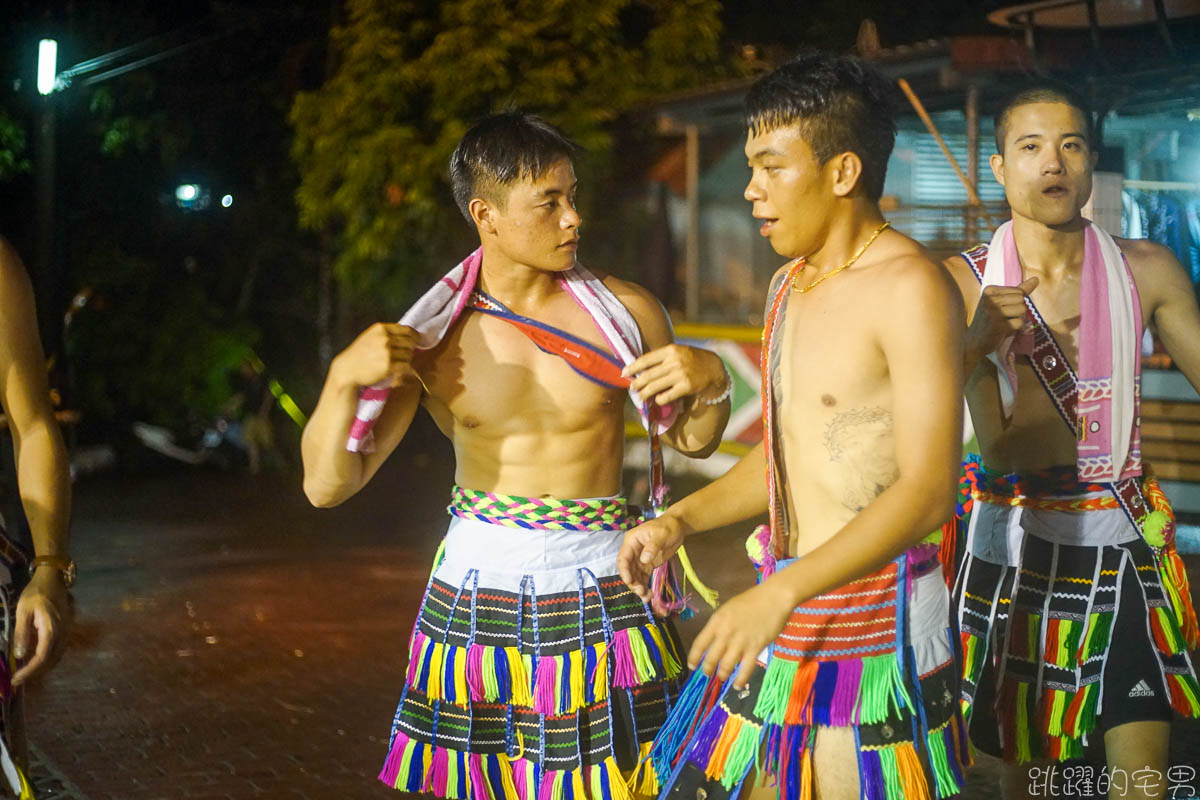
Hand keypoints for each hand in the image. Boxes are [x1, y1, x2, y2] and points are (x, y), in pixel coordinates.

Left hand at [12, 567, 69, 685]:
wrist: (53, 579)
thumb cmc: (36, 593)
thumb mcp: (23, 610)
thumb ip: (21, 633)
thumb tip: (19, 655)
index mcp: (51, 629)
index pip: (42, 656)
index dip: (30, 670)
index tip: (16, 678)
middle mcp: (62, 633)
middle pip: (51, 660)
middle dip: (35, 673)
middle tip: (17, 680)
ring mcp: (66, 632)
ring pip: (56, 657)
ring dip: (42, 668)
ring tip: (25, 674)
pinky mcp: (65, 631)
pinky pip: (58, 651)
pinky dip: (47, 660)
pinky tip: (35, 662)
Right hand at [333, 323, 418, 388]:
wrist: (347, 369)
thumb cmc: (359, 354)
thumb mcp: (370, 336)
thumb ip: (387, 334)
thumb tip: (409, 334)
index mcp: (380, 328)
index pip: (406, 329)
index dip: (415, 336)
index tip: (418, 341)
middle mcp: (384, 338)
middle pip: (410, 342)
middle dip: (410, 349)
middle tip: (405, 354)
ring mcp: (386, 352)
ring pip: (409, 354)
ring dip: (407, 359)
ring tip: (398, 363)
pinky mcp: (388, 366)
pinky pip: (406, 365)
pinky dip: (405, 368)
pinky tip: (398, 370)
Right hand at [618, 514, 689, 604]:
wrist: (678, 527)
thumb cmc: (668, 526)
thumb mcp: (661, 534)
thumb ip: (653, 547)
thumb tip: (644, 560)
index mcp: (632, 541)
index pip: (623, 558)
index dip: (624, 571)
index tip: (630, 581)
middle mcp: (633, 551)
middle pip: (628, 570)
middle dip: (632, 582)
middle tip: (641, 592)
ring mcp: (639, 559)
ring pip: (634, 576)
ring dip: (638, 587)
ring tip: (647, 597)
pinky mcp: (647, 565)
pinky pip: (643, 577)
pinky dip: (644, 586)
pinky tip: (649, 595)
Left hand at [623, 345, 726, 405]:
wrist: (715, 368)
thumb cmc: (693, 360)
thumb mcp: (679, 352)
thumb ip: (663, 358)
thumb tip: (641, 369)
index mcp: (671, 350)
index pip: (646, 359)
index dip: (633, 367)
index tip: (624, 373)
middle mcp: (675, 361)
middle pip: (648, 375)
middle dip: (637, 383)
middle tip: (631, 388)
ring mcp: (681, 374)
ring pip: (654, 387)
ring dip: (645, 394)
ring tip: (641, 397)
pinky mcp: (686, 386)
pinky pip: (666, 396)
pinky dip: (660, 399)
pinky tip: (659, 400)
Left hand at [688, 578, 792, 688]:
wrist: (773, 598)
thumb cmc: (751, 601)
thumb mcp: (728, 609)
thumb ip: (720, 625)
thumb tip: (713, 642)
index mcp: (717, 621)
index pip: (700, 643)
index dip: (694, 657)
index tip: (692, 666)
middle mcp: (726, 633)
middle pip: (711, 658)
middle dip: (708, 669)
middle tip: (708, 674)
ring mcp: (740, 641)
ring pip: (726, 666)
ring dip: (722, 674)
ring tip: (722, 677)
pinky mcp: (755, 648)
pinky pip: (745, 669)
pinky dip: (740, 680)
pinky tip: (737, 685)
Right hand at [967, 277, 1037, 356]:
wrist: (974, 341)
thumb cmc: (990, 320)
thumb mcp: (1000, 302)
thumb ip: (1019, 290)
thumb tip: (1036, 279)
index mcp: (989, 290)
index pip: (1018, 291)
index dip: (1015, 303)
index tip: (1000, 310)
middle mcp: (990, 299)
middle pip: (1021, 299)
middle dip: (1017, 310)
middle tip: (1003, 318)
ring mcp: (993, 312)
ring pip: (1022, 309)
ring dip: (1017, 319)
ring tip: (1004, 323)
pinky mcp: (998, 325)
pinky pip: (1020, 323)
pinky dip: (1016, 329)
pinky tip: (1003, 330)